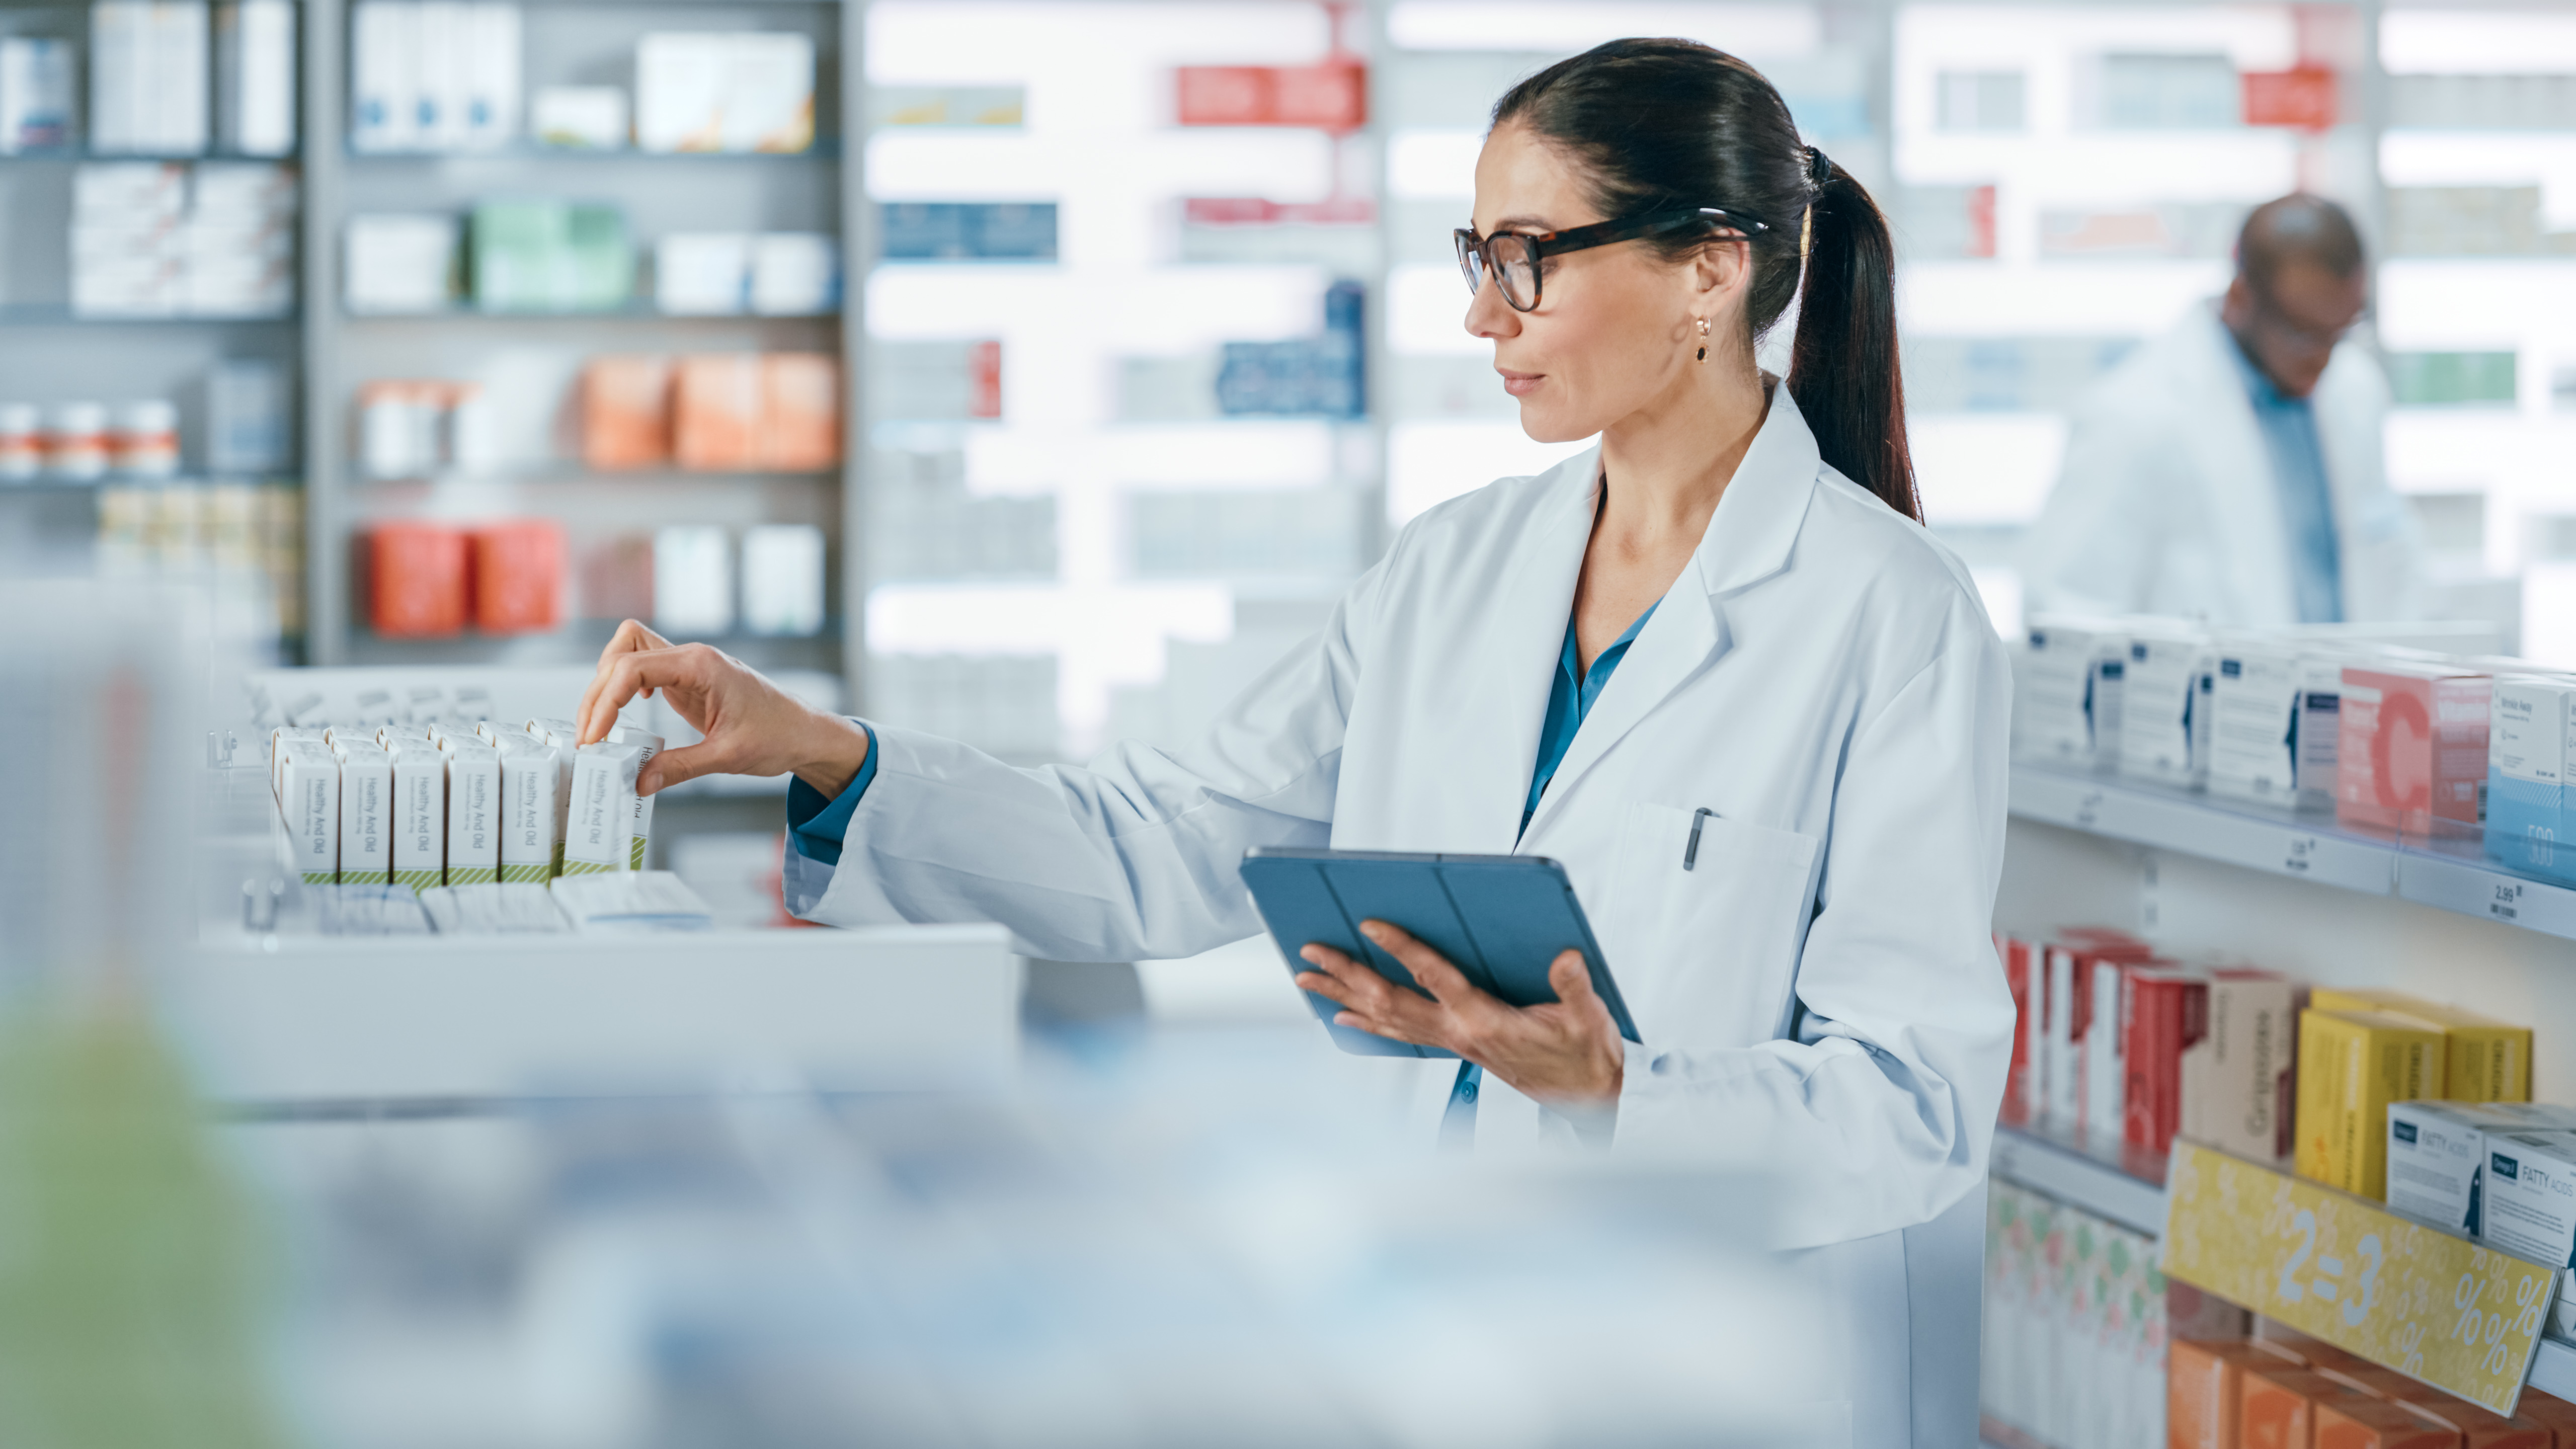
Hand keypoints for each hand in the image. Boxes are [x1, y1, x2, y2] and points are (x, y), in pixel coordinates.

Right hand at [576, 619, 871, 797]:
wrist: (806, 732)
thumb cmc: (778, 735)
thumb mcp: (727, 757)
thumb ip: (680, 768)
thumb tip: (640, 783)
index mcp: (700, 665)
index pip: (631, 668)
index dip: (604, 701)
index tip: (595, 737)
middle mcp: (691, 657)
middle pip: (622, 654)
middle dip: (598, 694)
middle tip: (591, 738)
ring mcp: (689, 665)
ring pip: (630, 652)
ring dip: (607, 683)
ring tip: (600, 725)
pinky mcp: (689, 679)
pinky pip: (645, 667)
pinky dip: (625, 684)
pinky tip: (629, 710)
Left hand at [1293, 921, 1624, 1114]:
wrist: (1587, 1097)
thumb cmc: (1583, 1057)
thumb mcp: (1587, 1019)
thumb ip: (1574, 987)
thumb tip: (1564, 958)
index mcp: (1485, 1020)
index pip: (1434, 977)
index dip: (1402, 949)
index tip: (1371, 926)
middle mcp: (1459, 1033)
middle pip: (1390, 1001)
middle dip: (1347, 975)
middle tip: (1311, 953)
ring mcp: (1453, 1042)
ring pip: (1387, 1018)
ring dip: (1345, 997)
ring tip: (1309, 980)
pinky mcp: (1456, 1047)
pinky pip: (1400, 1034)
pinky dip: (1368, 1023)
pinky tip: (1346, 1017)